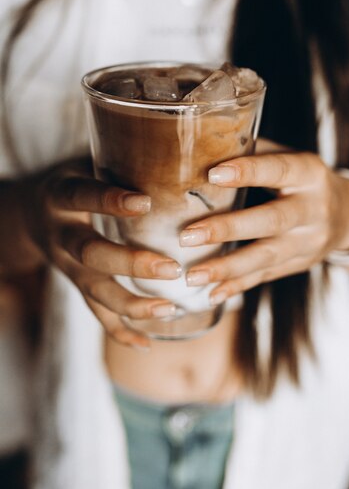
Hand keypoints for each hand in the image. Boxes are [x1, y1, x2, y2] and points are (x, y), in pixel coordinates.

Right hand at [24, 158, 181, 347]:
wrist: (31, 217)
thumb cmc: (73, 184)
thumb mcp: (83, 163)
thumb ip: (119, 159)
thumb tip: (176, 144)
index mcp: (60, 196)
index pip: (81, 196)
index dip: (108, 201)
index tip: (144, 202)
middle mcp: (61, 235)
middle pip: (90, 254)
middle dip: (129, 264)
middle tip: (170, 268)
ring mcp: (67, 267)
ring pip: (95, 291)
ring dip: (132, 304)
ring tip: (170, 309)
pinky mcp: (77, 286)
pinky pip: (95, 314)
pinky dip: (120, 331)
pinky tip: (147, 343)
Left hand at [180, 140, 348, 303]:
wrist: (348, 216)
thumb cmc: (304, 180)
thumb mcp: (291, 158)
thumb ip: (256, 153)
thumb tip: (205, 145)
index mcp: (309, 174)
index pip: (278, 170)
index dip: (248, 172)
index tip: (212, 174)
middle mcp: (313, 210)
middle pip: (271, 221)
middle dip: (227, 229)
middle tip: (188, 235)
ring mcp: (308, 242)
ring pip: (266, 257)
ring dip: (226, 268)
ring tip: (192, 275)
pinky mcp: (298, 264)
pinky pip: (265, 276)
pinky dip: (237, 286)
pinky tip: (211, 294)